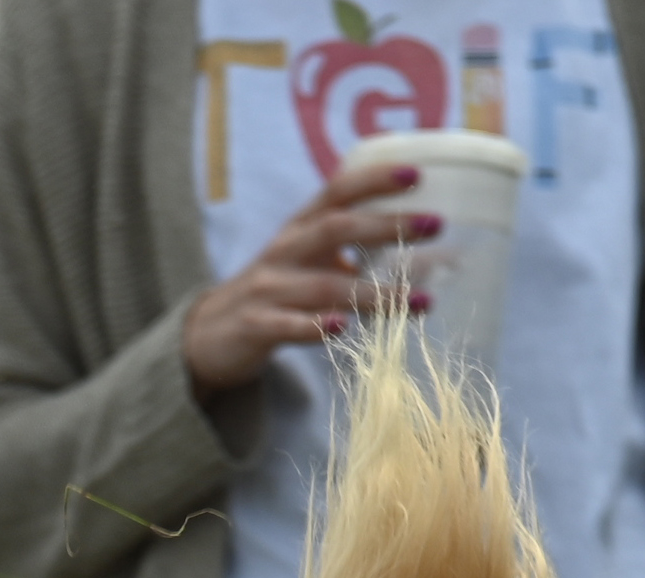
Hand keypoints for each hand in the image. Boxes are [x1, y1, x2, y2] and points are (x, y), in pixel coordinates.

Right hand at [182, 161, 435, 395]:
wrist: (209, 335)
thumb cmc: (275, 296)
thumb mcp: (310, 266)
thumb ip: (352, 258)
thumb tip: (418, 258)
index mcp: (301, 229)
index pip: (338, 191)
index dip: (374, 180)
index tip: (417, 174)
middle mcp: (286, 250)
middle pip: (337, 228)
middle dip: (387, 225)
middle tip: (435, 224)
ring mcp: (269, 288)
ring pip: (324, 285)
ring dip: (375, 294)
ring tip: (419, 302)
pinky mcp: (256, 325)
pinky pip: (288, 326)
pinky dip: (316, 327)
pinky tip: (344, 329)